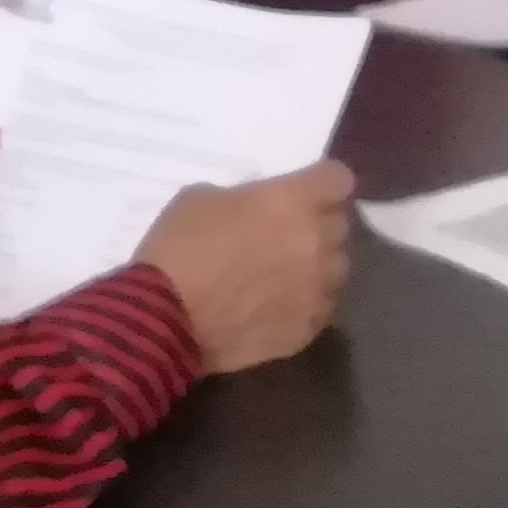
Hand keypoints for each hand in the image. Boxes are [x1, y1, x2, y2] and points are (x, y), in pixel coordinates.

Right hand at [134, 162, 358, 372]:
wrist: (166, 320)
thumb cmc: (180, 249)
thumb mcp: (201, 198)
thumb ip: (243, 198)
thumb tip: (254, 210)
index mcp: (293, 203)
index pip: (339, 179)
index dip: (323, 182)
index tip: (308, 189)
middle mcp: (316, 244)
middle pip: (340, 225)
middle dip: (318, 224)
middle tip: (289, 233)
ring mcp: (315, 290)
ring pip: (336, 269)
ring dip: (318, 265)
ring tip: (288, 273)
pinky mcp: (307, 328)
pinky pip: (320, 307)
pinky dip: (305, 302)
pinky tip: (278, 305)